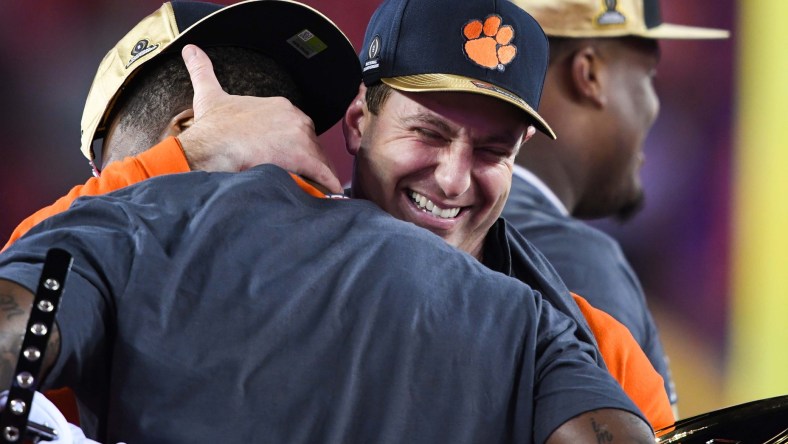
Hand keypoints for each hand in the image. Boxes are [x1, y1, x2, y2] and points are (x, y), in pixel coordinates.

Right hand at [177, 44, 342, 193]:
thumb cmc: (210, 127)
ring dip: (316, 174)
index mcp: (281, 106)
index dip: (296, 145)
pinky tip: (328, 193)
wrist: (209, 147)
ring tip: (311, 188)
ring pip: (317, 159)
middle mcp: (295, 118)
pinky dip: (327, 184)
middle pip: (311, 143)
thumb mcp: (209, 94)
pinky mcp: (301, 157)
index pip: (299, 128)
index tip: (290, 156)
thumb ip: (203, 70)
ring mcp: (300, 137)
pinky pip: (322, 173)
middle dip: (308, 159)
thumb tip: (190, 49)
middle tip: (302, 176)